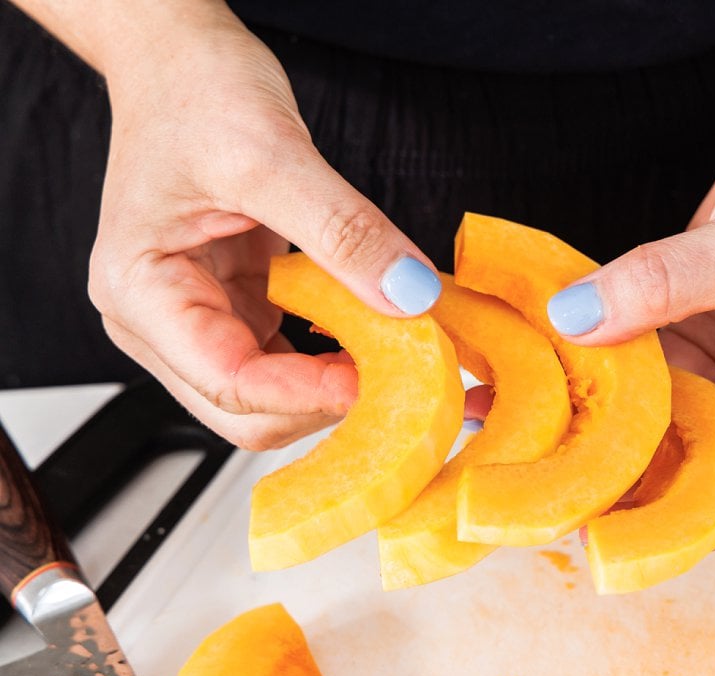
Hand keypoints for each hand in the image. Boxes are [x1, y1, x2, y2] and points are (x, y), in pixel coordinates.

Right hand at [88, 12, 439, 449]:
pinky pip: (288, 359)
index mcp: (140, 292)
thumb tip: (409, 295)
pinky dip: (334, 356)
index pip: (229, 381)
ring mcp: (196, 318)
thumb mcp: (273, 154)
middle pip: (246, 411)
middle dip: (324, 403)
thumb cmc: (194, 92)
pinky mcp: (233, 307)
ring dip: (334, 385)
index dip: (310, 394)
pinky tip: (372, 331)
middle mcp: (157, 321)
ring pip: (271, 396)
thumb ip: (344, 231)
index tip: (381, 379)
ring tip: (394, 351)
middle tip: (399, 374)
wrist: (180, 60)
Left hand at [549, 129, 714, 547]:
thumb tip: (580, 315)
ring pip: (649, 432)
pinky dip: (589, 378)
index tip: (605, 527)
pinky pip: (633, 380)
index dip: (679, 528)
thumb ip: (665, 281)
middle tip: (542, 479)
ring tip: (520, 430)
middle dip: (616, 482)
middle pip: (687, 477)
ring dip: (589, 431)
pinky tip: (537, 374)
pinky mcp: (688, 352)